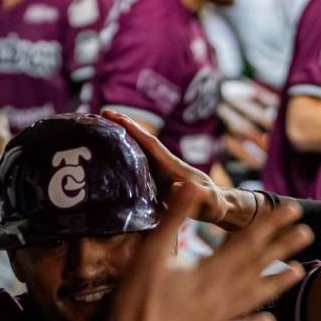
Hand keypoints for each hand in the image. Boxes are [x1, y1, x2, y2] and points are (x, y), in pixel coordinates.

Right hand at [101, 110, 236, 227]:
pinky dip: (126, 155)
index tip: (115, 116)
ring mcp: (162, 171)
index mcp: (174, 167)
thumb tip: (179, 186)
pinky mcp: (159, 180)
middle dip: (123, 126)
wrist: (220, 206)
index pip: (151, 144)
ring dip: (122, 138)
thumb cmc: (215, 205)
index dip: (134, 130)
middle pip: (141, 141)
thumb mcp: (210, 202)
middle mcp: (166, 164)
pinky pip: (139, 164)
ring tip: (100, 128)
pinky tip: (112, 155)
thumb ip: (199, 195)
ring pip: (139, 151)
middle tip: (101, 113)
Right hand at [109, 185, 312, 320]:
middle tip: (307, 232)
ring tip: (298, 272)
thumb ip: (174, 218)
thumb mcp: (151, 253)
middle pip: (257, 267)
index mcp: (210, 272)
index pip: (248, 242)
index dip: (271, 224)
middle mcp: (221, 296)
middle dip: (282, 247)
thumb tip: (191, 184)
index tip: (293, 210)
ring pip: (254, 298)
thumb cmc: (138, 300)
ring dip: (277, 284)